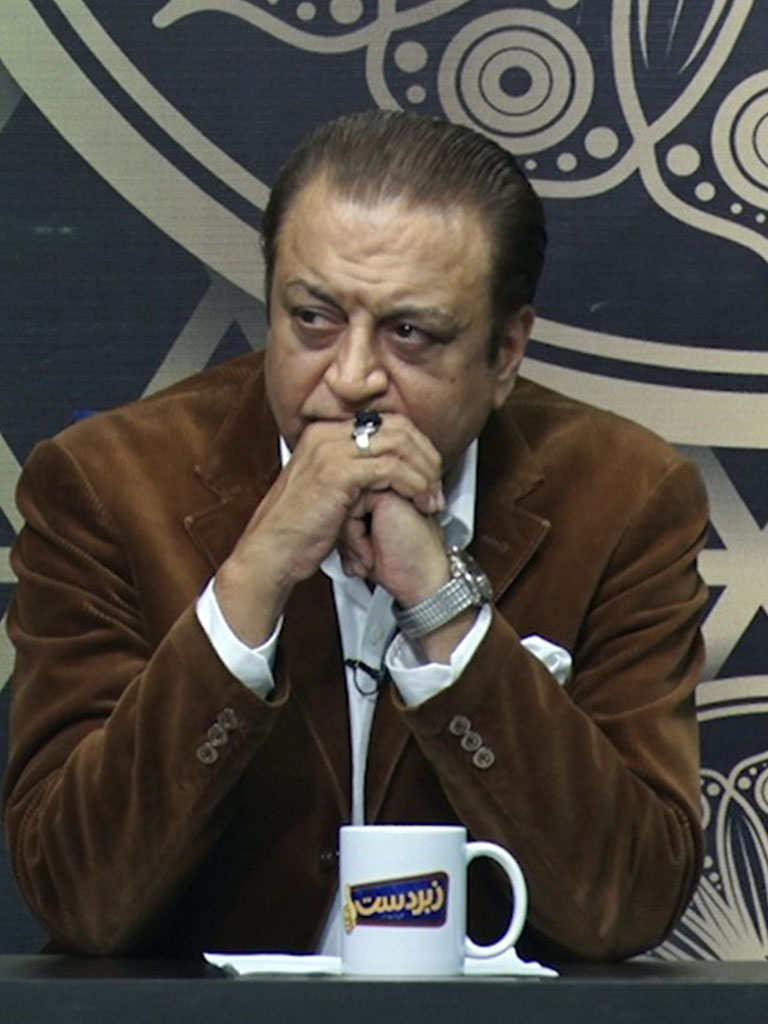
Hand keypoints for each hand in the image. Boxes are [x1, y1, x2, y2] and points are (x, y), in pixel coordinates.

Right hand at [213, 414, 442, 644]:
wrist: (271, 552)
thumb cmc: (298, 530)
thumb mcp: (327, 490)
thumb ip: (352, 471)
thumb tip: (385, 469)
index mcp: (323, 433)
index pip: (386, 422)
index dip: (416, 445)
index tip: (430, 472)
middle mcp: (326, 434)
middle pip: (398, 427)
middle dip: (427, 456)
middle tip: (438, 485)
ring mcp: (330, 450)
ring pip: (399, 445)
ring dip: (425, 473)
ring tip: (433, 499)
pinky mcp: (338, 473)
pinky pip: (391, 469)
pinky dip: (414, 486)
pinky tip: (419, 503)